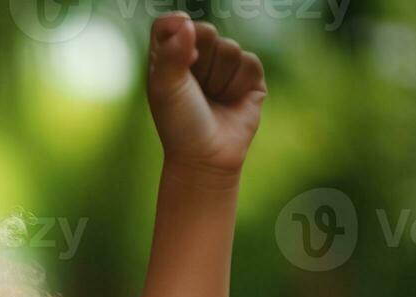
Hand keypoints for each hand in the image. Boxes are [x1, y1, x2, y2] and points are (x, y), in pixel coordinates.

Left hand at [146, 12, 265, 177]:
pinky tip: (230, 101)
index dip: (175, 26)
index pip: (168, 24)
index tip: (180, 41)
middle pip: (204, 30)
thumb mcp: (166, 89)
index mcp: (168, 57)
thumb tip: (186, 23)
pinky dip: (237, 85)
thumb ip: (171, 55)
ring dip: (218, 79)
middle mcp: (196, 56)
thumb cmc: (180, 123)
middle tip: (194, 88)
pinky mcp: (249, 74)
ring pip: (229, 47)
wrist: (206, 156)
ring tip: (211, 99)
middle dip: (200, 60)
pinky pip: (249, 62)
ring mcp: (224, 64)